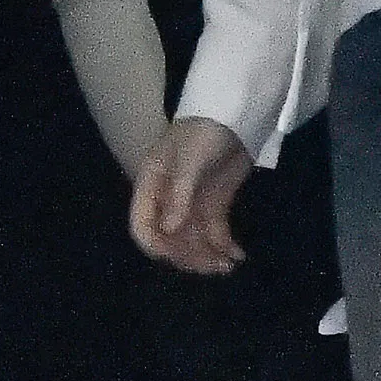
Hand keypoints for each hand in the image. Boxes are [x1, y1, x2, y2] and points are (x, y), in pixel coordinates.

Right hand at [130, 115, 252, 275]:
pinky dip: (225, 247)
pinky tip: (237, 255)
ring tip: (228, 265)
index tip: (176, 256)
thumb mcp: (189, 160)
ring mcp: (191, 205)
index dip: (156, 245)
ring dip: (208, 257)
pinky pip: (214, 233)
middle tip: (214, 265)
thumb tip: (169, 229)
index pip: (142, 226)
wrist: (233, 114)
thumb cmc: (203, 131)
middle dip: (189, 256)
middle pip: (169, 241)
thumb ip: (180, 195)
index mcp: (151, 188)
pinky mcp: (214, 205)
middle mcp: (167, 202)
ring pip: (193, 242)